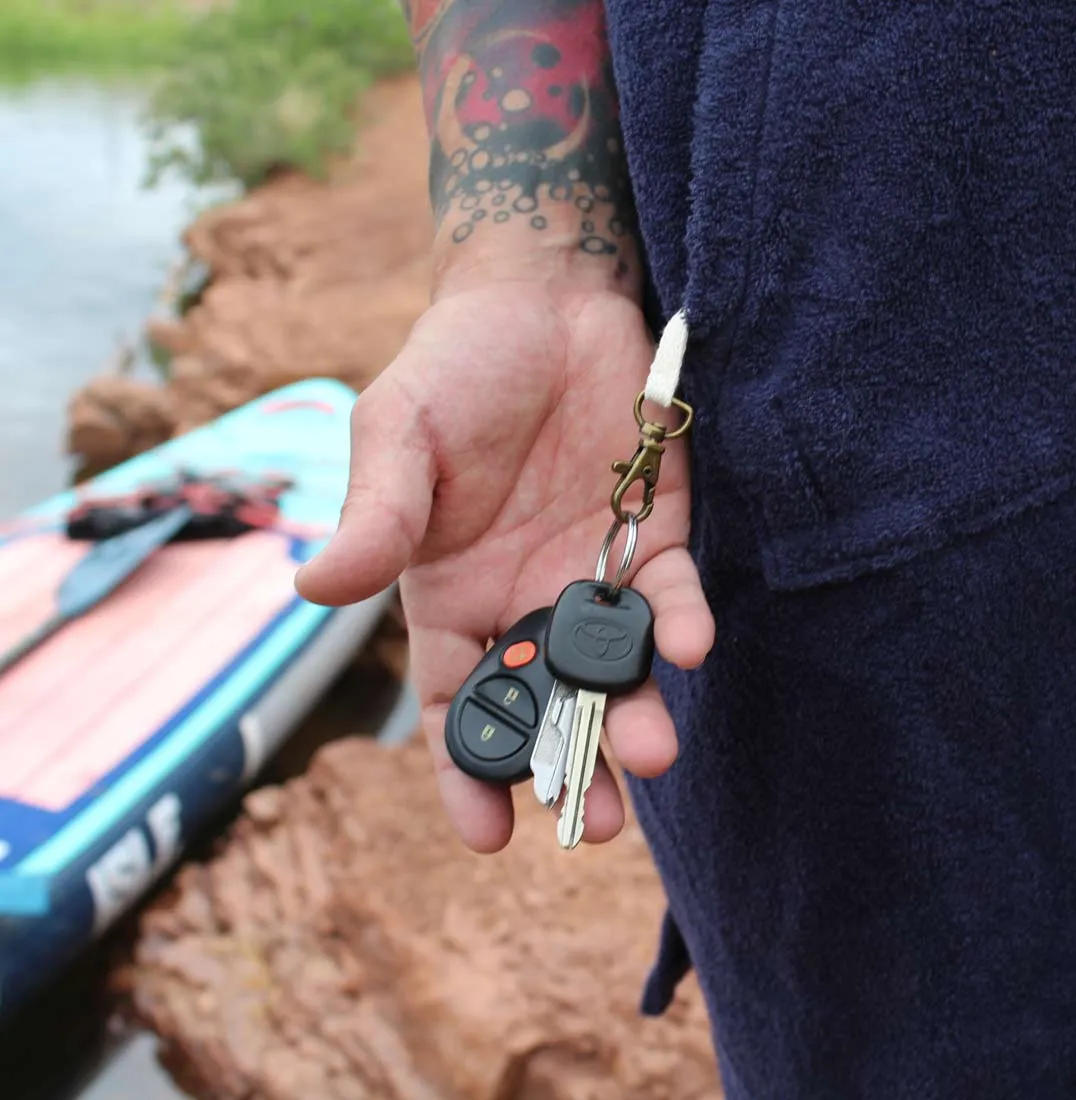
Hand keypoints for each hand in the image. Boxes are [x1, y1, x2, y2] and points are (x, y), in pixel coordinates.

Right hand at [294, 279, 714, 852]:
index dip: (468, 768)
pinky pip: (668, 593)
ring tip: (651, 755)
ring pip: (616, 665)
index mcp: (451, 593)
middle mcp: (525, 597)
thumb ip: (373, 517)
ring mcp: (593, 571)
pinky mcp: (653, 532)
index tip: (486, 834)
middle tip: (598, 822)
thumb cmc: (452, 369)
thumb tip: (316, 590)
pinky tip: (686, 647)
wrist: (540, 300)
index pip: (457, 699)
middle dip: (571, 764)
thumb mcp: (396, 437)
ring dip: (635, 712)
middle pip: (548, 702)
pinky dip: (678, 623)